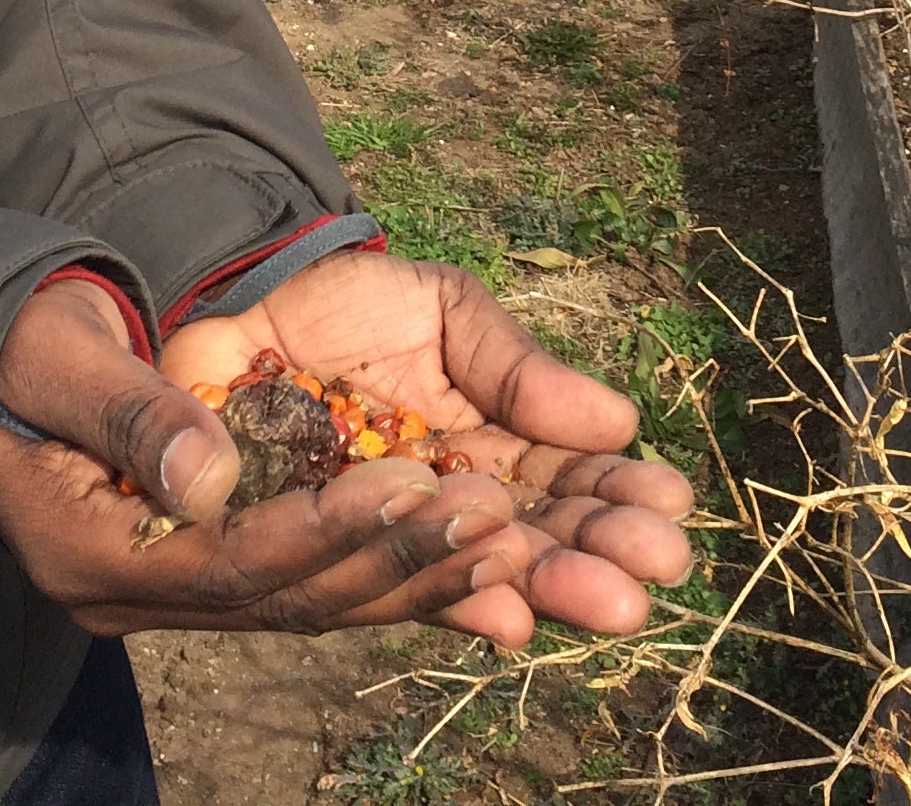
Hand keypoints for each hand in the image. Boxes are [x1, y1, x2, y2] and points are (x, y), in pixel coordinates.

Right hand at [0, 274, 526, 637]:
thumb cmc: (13, 345)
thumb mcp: (53, 355)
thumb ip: (127, 411)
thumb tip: (206, 477)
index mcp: (90, 553)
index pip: (226, 561)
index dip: (323, 529)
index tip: (411, 485)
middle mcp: (142, 595)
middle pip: (287, 596)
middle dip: (396, 559)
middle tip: (496, 517)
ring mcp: (182, 590)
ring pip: (317, 600)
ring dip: (416, 573)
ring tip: (511, 536)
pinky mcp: (220, 566)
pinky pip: (319, 578)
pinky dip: (395, 564)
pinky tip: (474, 550)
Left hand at [162, 248, 695, 647]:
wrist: (237, 293)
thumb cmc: (352, 303)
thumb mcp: (450, 314)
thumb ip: (518, 369)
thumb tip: (618, 421)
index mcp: (493, 446)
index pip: (567, 482)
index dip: (620, 497)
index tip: (673, 509)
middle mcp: (450, 503)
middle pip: (536, 540)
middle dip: (599, 555)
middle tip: (657, 569)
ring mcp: (392, 531)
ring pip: (480, 569)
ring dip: (547, 584)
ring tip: (608, 596)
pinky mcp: (323, 549)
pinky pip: (388, 585)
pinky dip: (449, 598)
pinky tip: (509, 617)